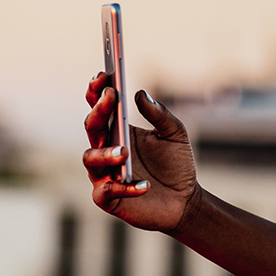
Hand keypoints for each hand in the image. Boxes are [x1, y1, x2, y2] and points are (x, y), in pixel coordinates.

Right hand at [83, 73, 199, 232]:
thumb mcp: (176, 135)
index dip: (96, 90)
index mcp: (119, 130)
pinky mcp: (109, 199)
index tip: (103, 75)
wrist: (185, 201)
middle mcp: (106, 149)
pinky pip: (106, 192)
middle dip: (98, 110)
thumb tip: (141, 94)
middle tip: (110, 97)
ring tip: (124, 151)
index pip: (100, 107)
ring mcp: (104, 174)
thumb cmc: (176, 165)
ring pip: (90, 159)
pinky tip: (144, 185)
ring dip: (105, 153)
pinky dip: (124, 187)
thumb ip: (160, 115)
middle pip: (91, 127)